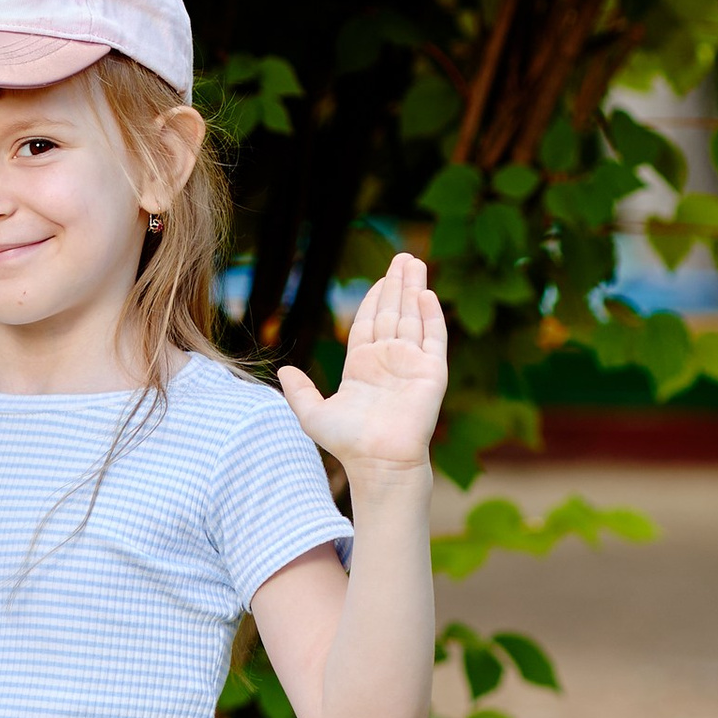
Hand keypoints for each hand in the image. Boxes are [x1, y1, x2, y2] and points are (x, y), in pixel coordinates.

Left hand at [277, 251, 447, 479]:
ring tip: (415, 262)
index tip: (380, 277)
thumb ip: (300, 391)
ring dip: (414, 289)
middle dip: (397, 284)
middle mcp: (389, 361)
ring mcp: (412, 364)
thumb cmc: (347, 442)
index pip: (369, 323)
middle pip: (393, 313)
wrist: (378, 461)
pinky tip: (425, 292)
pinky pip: (433, 336)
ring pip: (413, 317)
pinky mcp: (432, 371)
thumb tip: (284, 371)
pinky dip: (430, 314)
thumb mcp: (313, 414)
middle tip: (403, 256)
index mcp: (363, 366)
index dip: (374, 298)